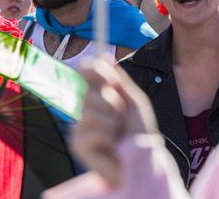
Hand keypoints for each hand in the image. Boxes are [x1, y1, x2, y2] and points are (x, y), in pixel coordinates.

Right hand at [70, 58, 157, 186]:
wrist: (142, 162)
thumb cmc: (139, 134)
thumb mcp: (134, 102)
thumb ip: (118, 81)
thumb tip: (104, 55)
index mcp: (100, 94)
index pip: (88, 71)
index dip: (95, 69)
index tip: (108, 75)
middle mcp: (87, 107)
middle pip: (90, 90)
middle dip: (113, 103)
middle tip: (122, 119)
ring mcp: (80, 125)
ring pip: (91, 109)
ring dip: (112, 122)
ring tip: (118, 135)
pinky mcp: (77, 142)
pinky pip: (91, 129)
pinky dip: (106, 136)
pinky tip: (111, 146)